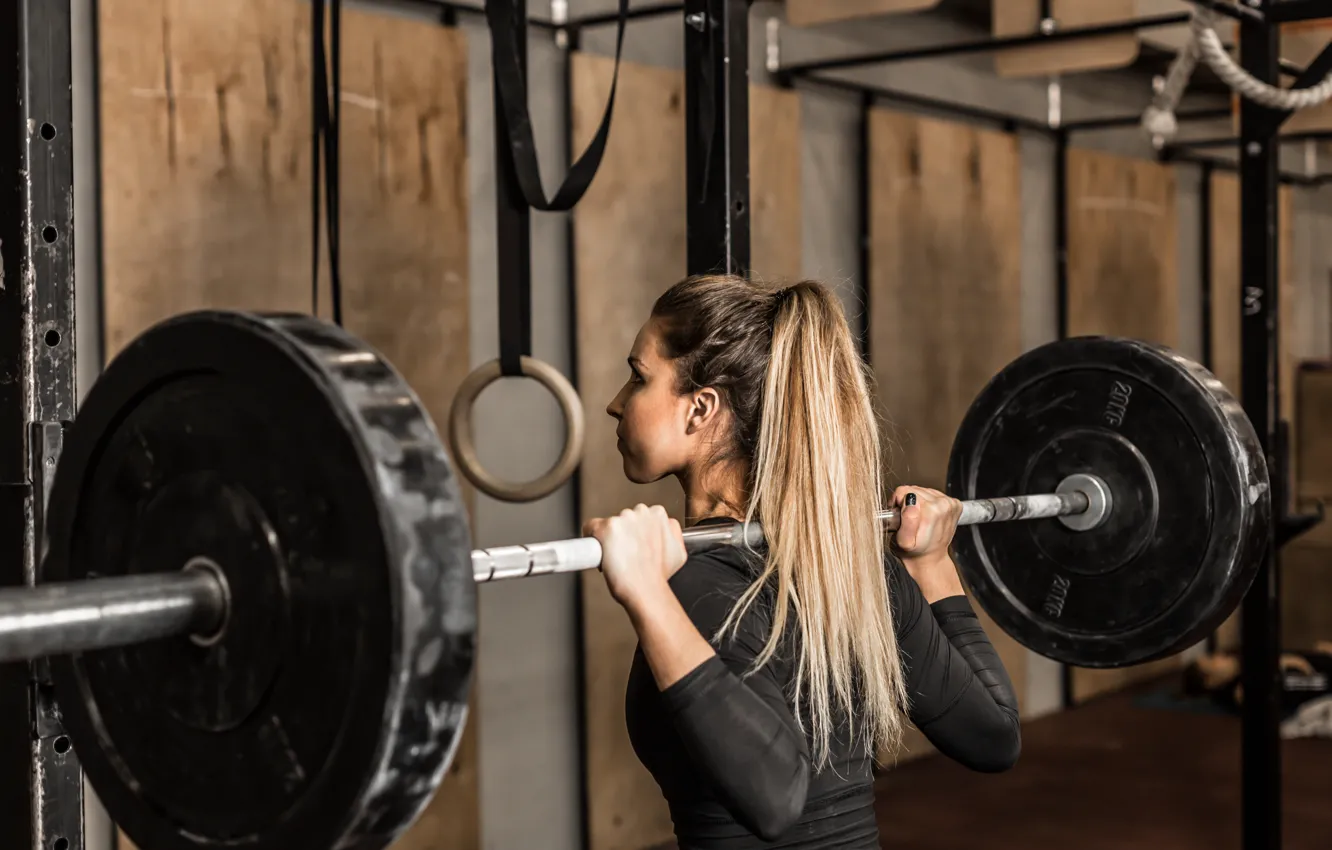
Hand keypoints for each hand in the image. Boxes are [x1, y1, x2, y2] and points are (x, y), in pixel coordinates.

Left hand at [583, 504, 686, 611]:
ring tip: (616, 557)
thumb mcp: (678, 551)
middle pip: (625, 518)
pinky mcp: (606, 528)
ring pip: (610, 523)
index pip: (641, 516)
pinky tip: (597, 549)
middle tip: (626, 553)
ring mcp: (623, 519)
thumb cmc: (658, 576)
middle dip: (624, 533)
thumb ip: (672, 533)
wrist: (646, 590)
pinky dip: (590, 537)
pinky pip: (590, 526)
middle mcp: (641, 512)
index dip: (636, 532)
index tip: (634, 544)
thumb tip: (665, 529)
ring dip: (610, 538)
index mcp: (658, 514)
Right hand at [890, 485, 964, 600]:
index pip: (904, 491)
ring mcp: (950, 503)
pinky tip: (927, 517)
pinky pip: (933, 494)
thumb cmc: (914, 552)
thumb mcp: (903, 542)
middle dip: (908, 503)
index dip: (897, 503)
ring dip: (918, 503)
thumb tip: (911, 503)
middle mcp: (943, 504)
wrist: (930, 559)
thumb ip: (907, 522)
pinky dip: (928, 503)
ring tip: (918, 520)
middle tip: (910, 521)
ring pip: (923, 490)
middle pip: (914, 489)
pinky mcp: (954, 504)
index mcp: (931, 511)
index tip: (901, 517)